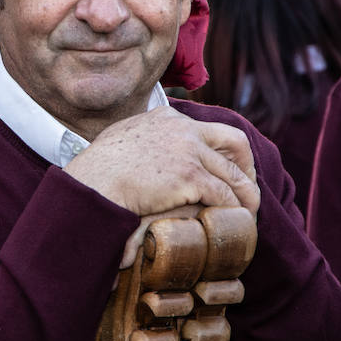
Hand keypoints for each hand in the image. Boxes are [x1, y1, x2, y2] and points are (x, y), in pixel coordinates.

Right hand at [64, 106, 259, 216]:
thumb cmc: (96, 170)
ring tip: (248, 212)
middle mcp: (183, 129)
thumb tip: (139, 148)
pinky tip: (234, 221)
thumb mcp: (120, 139)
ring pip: (234, 173)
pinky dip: (234, 210)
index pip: (208, 128)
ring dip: (246, 195)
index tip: (225, 168)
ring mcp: (189, 151)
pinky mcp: (190, 177)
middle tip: (247, 187)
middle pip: (234, 141)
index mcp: (167, 118)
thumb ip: (139, 138)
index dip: (223, 150)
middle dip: (247, 165)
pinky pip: (224, 195)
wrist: (91, 185)